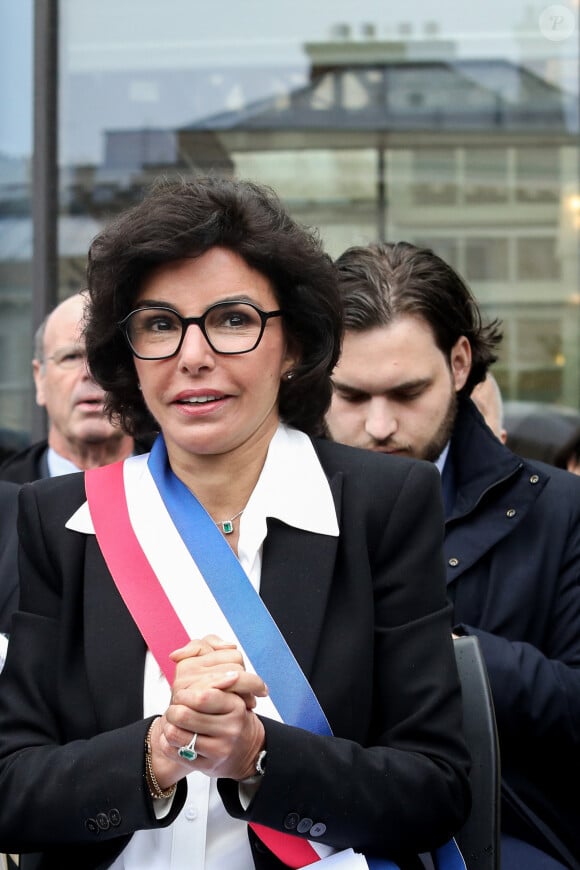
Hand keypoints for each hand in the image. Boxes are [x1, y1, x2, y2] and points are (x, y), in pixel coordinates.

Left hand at [149, 635, 267, 786]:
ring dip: (169, 724)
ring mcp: (220, 748)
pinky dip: (168, 743)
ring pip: (176, 734)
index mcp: (236, 704)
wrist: (243, 748)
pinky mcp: (208, 766)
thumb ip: (203, 652)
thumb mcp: (226, 678)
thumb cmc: (230, 710)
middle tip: (176, 706)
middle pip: (185, 714)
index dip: (185, 693)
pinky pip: (175, 752)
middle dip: (174, 708)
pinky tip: (175, 737)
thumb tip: (177, 654)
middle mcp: (231, 727)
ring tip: (175, 720)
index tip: (183, 692)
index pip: (203, 695)